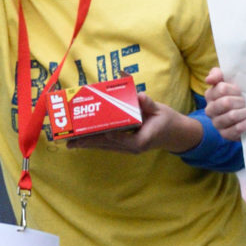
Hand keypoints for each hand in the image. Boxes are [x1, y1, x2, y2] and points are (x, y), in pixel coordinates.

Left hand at [67, 94, 203, 154]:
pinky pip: (107, 145)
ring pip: (104, 146)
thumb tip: (140, 96)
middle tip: (71, 141)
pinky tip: (82, 142)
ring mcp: (128, 148)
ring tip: (71, 143)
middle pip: (107, 145)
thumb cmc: (167, 121)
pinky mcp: (125, 146)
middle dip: (89, 142)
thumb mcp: (161, 111)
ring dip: (88, 144)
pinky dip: (94, 143)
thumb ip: (149, 104)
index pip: (123, 139)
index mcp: (142, 140)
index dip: (110, 135)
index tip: (99, 130)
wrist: (175, 134)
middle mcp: (132, 147)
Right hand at [204, 68, 245, 140]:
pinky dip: (243, 125)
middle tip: (244, 102)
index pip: (222, 89)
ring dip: (243, 113)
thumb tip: (209, 79)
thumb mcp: (228, 80)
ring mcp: (216, 123)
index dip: (234, 89)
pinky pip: (234, 130)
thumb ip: (217, 74)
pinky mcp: (224, 134)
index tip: (240, 91)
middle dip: (239, 101)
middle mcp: (210, 110)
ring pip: (231, 116)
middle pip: (226, 102)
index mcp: (210, 95)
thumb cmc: (236, 94)